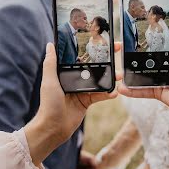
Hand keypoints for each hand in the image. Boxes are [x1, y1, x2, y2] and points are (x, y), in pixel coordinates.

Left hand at [25, 43, 117, 166]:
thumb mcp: (49, 81)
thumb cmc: (48, 104)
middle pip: (93, 66)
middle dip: (106, 60)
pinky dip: (108, 94)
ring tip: (120, 75)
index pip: (80, 57)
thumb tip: (50, 45)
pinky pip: (100, 95)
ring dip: (110, 77)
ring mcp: (82, 90)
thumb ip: (50, 63)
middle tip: (118, 50)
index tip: (103, 40)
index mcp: (65, 72)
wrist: (53, 127)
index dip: (91, 49)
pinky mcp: (87, 101)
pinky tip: (115, 92)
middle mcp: (74, 79)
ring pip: (99, 80)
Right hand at [118, 9, 168, 118]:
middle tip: (120, 49)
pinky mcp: (158, 90)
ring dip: (129, 73)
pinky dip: (132, 90)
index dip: (146, 33)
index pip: (157, 38)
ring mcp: (161, 76)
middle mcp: (166, 62)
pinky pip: (142, 89)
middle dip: (132, 53)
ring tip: (118, 69)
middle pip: (146, 55)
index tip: (133, 27)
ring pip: (141, 73)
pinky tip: (122, 87)